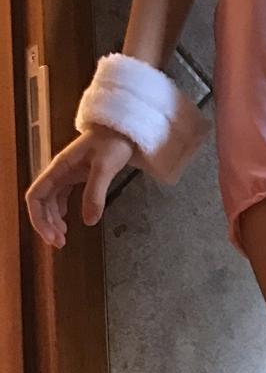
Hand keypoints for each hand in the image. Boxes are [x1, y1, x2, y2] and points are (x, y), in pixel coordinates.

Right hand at [25, 126, 135, 249]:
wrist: (122, 129)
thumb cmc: (113, 143)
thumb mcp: (106, 167)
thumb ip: (96, 192)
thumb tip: (89, 221)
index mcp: (58, 168)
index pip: (35, 196)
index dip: (39, 218)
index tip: (51, 236)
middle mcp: (58, 172)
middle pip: (41, 202)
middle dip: (46, 224)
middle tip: (60, 244)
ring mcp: (66, 174)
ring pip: (50, 201)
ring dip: (53, 220)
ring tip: (63, 238)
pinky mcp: (76, 177)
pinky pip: (62, 197)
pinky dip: (61, 212)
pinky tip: (68, 223)